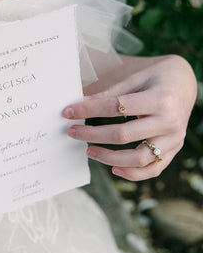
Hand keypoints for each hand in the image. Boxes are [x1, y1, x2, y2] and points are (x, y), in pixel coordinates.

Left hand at [63, 55, 196, 180]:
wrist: (185, 84)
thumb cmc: (156, 78)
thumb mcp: (135, 79)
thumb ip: (110, 94)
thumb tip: (79, 106)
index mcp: (160, 99)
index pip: (116, 108)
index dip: (89, 110)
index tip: (68, 112)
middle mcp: (170, 121)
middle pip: (124, 135)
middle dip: (93, 134)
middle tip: (72, 132)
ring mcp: (174, 139)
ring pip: (139, 158)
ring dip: (109, 158)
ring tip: (88, 151)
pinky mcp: (174, 150)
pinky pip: (153, 169)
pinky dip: (133, 174)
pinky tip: (114, 169)